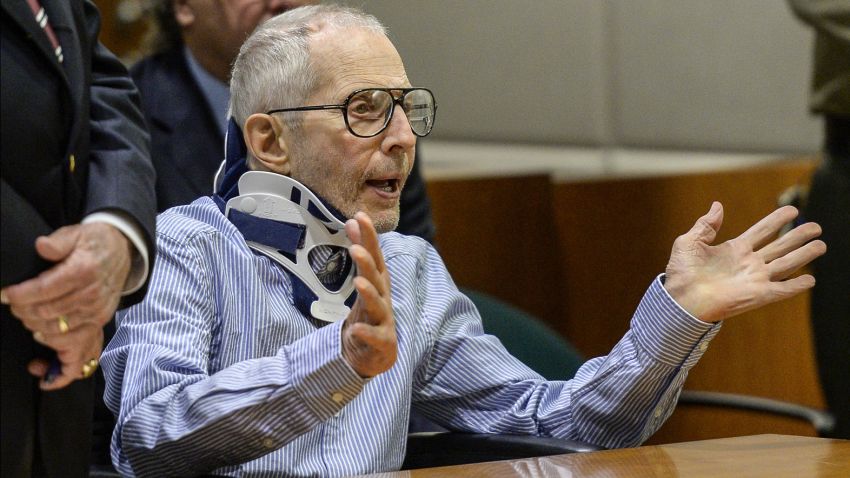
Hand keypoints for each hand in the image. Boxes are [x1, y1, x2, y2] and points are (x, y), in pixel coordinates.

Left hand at [1, 222, 131, 387]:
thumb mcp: (75, 233)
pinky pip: (75, 345)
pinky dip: (55, 349)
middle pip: (45, 313)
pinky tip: (40, 346)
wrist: (123, 251)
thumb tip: (42, 246)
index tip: (5, 294)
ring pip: (56, 330)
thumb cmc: (94, 243)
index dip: (19, 295)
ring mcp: (96, 312)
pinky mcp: (98, 322)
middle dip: (22, 311)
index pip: (43, 290)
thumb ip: (57, 242)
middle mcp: (91, 295)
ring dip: (35, 327)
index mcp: (83, 271)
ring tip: (26, 317)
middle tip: (13, 304)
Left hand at [340, 212, 396, 377]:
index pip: (374, 256)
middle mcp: (383, 298)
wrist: (376, 354)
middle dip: (368, 262)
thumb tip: (353, 220)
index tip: (360, 216)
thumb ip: (360, 251)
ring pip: (377, 305)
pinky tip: (355, 328)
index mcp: (378, 283)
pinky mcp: (381, 342)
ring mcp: (383, 321)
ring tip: (358, 281)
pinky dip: (365, 332)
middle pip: (377, 278)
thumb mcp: (362, 281)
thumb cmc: (369, 314)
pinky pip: (373, 337)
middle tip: (356, 248)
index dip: (369, 237)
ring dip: (369, 292)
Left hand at [664, 202, 825, 322]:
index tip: (792, 210)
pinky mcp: (757, 295)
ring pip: (786, 264)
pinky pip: (781, 289)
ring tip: (821, 245)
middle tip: (816, 226)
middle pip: (780, 246)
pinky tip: (810, 279)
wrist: (680, 298)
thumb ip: (706, 224)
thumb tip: (717, 205)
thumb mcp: (689, 242)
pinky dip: (796, 285)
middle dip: (798, 235)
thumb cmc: (681, 273)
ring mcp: (755, 279)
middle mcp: (748, 263)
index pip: (761, 231)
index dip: (776, 220)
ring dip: (804, 255)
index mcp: (734, 249)